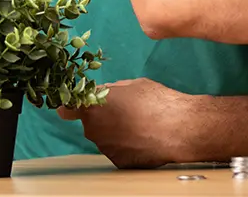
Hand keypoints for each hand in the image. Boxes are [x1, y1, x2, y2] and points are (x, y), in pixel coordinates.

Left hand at [58, 77, 191, 168]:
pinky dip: (128, 145)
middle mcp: (94, 130)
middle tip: (128, 112)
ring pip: (107, 137)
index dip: (71, 107)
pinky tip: (145, 138)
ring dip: (118, 132)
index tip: (75, 108)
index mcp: (94, 107)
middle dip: (105, 118)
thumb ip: (113, 90)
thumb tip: (106, 93)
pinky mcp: (119, 162)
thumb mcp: (134, 85)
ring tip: (142, 125)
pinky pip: (119, 150)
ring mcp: (106, 148)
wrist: (179, 129)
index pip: (68, 109)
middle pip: (93, 123)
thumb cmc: (157, 102)